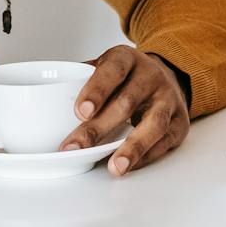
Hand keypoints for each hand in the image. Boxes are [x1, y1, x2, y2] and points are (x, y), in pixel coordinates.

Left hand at [59, 46, 188, 176]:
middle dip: (99, 128)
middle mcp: (151, 76)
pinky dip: (146, 156)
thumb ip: (80, 80)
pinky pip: (165, 141)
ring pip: (154, 123)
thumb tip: (45, 103)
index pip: (113, 71)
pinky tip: (129, 166)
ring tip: (115, 167)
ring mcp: (168, 99)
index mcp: (128, 59)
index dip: (97, 90)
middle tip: (75, 147)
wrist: (167, 76)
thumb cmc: (126, 77)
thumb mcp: (105, 67)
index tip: (79, 111)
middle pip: (127, 102)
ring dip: (132, 147)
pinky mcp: (180, 122)